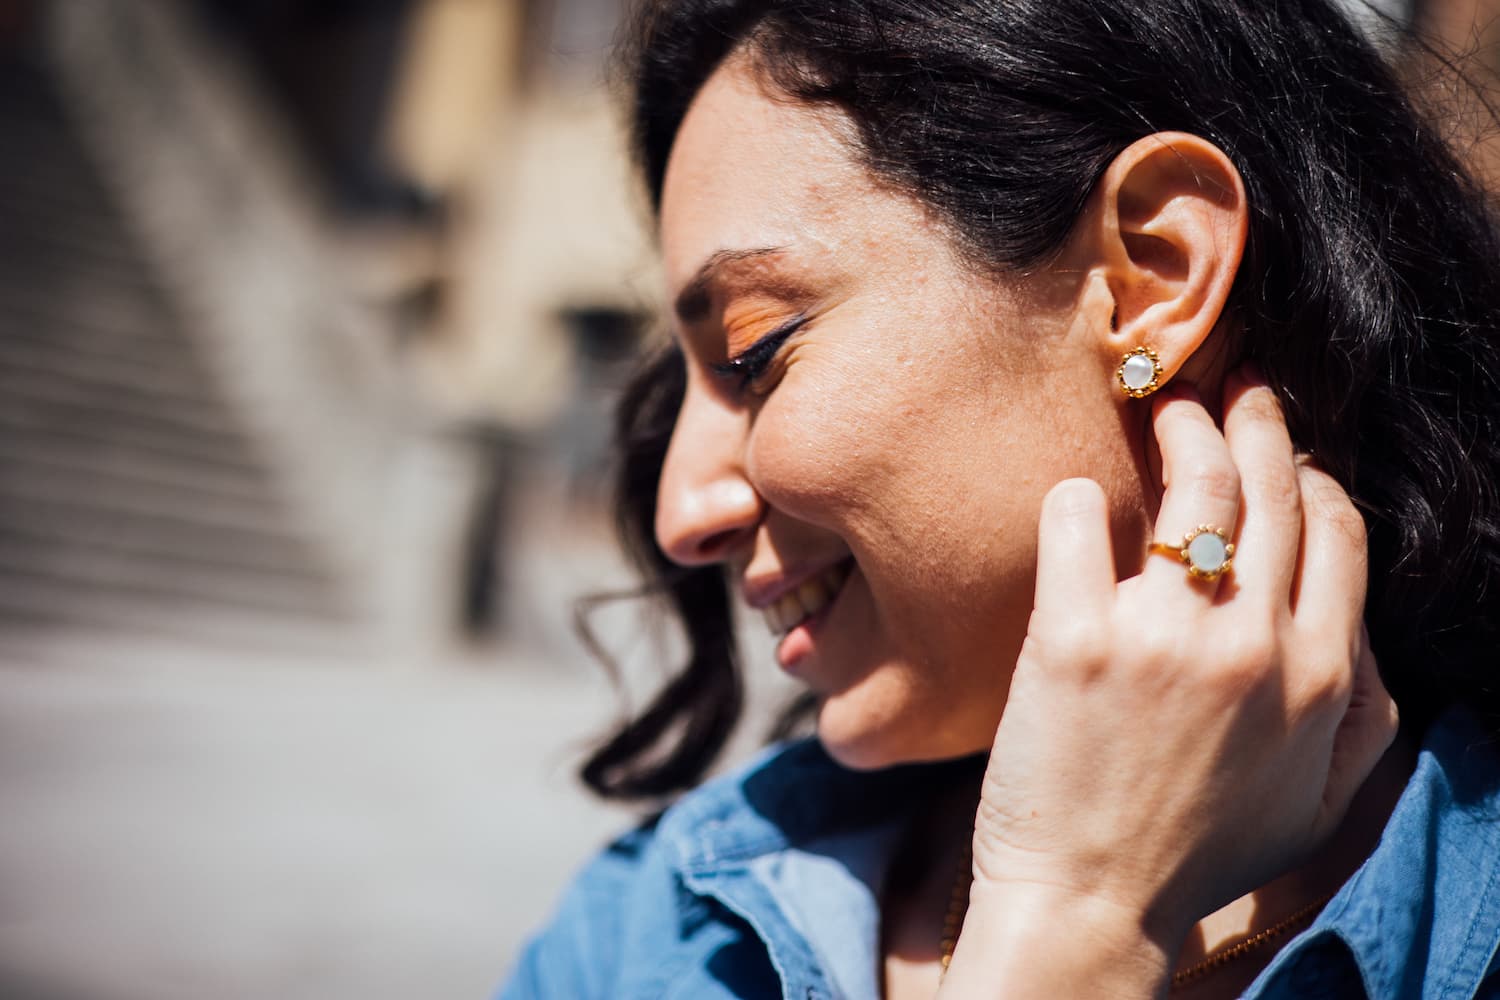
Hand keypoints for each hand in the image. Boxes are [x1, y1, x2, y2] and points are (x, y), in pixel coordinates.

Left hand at [940, 369, 1397, 997]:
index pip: (1334, 531)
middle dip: (1256, 419)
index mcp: (1318, 675)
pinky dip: (1079, 494)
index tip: (1285, 455)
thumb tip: (1362, 635)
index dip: (1310, 475)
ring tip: (1163, 405)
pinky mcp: (1074, 640)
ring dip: (1182, 426)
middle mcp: (1251, 642)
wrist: (1091, 905)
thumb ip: (1361, 716)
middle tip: (1231, 388)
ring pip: (1190, 485)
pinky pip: (1081, 519)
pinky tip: (1078, 495)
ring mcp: (1163, 636)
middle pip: (1269, 487)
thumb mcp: (1319, 800)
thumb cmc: (1198, 855)